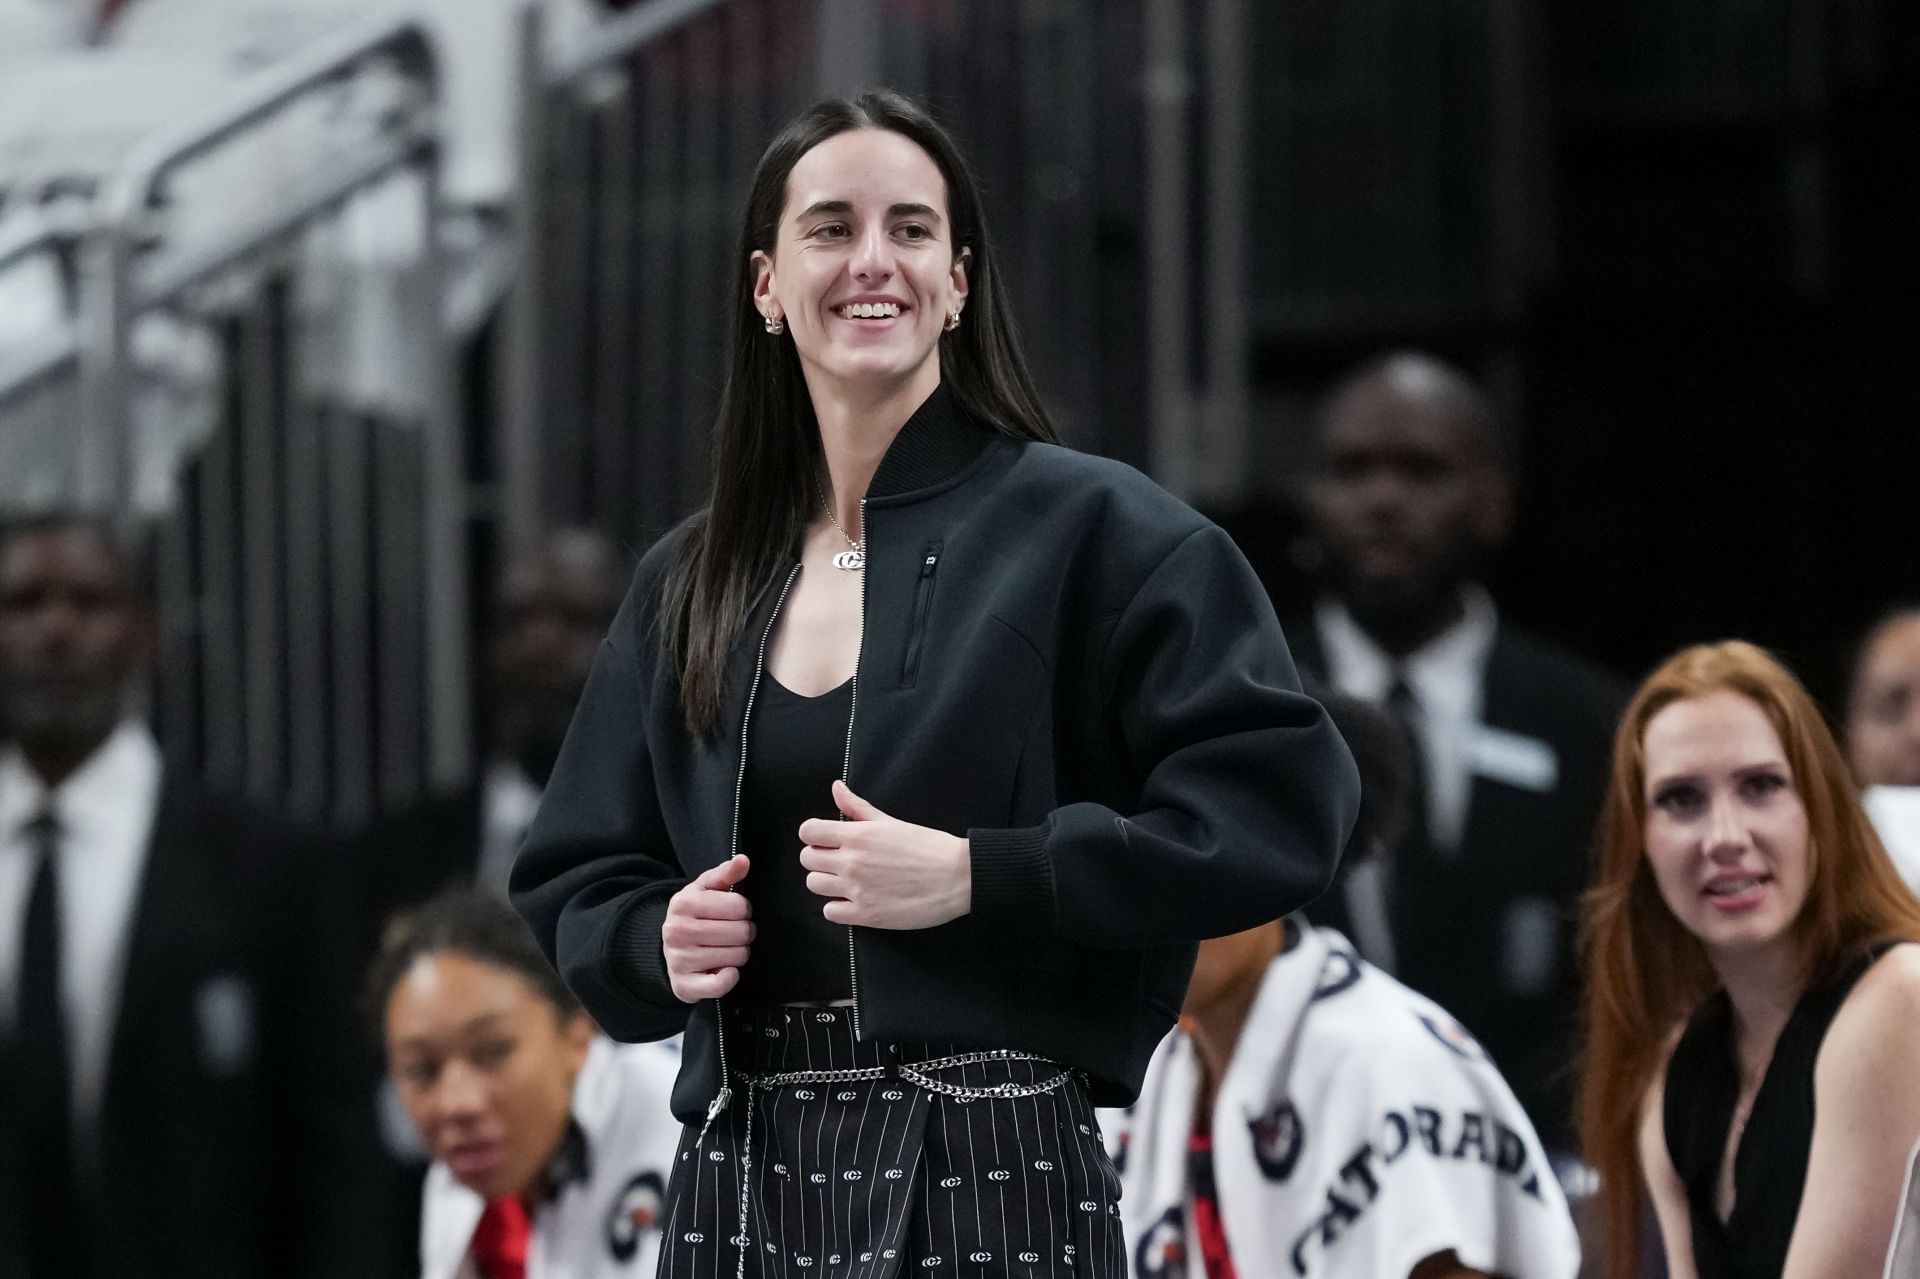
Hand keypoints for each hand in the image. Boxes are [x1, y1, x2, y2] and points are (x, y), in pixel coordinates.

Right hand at [662, 854, 753, 1002]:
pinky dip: (730, 978)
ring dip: (739, 954)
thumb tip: (743, 860)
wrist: (670, 951)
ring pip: (737, 957)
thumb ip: (726, 874)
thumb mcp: (706, 890)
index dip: (744, 910)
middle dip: (745, 933)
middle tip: (734, 934)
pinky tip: (725, 969)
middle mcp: (677, 931)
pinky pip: (721, 985)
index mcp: (683, 903)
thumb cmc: (694, 917)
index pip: (739, 905)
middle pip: (741, 932)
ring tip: (726, 949)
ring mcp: (679, 960)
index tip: (734, 913)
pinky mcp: (684, 985)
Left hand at [798, 780, 971, 929]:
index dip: (814, 834)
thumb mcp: (891, 822)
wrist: (957, 877)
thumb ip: (858, 807)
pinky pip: (830, 912)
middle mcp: (852, 861)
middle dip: (819, 857)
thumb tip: (836, 788)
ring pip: (814, 885)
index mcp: (858, 835)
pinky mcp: (866, 915)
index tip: (827, 839)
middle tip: (839, 860)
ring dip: (826, 882)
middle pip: (807, 858)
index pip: (808, 831)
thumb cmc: (929, 846)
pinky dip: (838, 907)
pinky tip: (855, 900)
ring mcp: (857, 889)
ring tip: (847, 881)